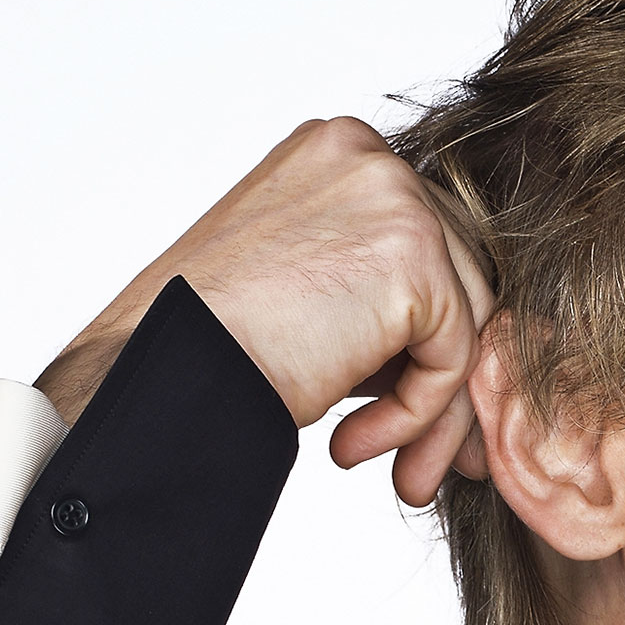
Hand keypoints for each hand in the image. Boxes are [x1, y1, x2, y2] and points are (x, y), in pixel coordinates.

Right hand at [36, 116, 495, 502]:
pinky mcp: (413, 255)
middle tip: (424, 460)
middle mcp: (370, 156)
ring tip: (396, 473)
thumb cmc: (204, 344)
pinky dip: (417, 415)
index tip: (407, 411)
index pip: (427, 245)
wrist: (158, 371)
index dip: (424, 337)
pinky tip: (353, 447)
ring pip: (467, 320)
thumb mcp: (304, 292)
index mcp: (339, 152)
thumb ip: (376, 294)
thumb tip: (459, 347)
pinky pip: (453, 354)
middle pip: (458, 277)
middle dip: (444, 380)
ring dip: (434, 413)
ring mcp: (394, 197)